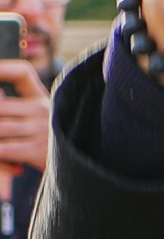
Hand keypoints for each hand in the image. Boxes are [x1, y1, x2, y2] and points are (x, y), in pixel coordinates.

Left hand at [0, 59, 50, 173]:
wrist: (81, 170)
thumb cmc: (53, 148)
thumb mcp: (41, 122)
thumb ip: (17, 110)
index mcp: (44, 99)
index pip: (22, 73)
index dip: (3, 68)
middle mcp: (44, 109)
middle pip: (0, 106)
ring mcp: (42, 128)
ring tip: (1, 142)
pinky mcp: (38, 150)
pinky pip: (4, 149)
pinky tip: (2, 163)